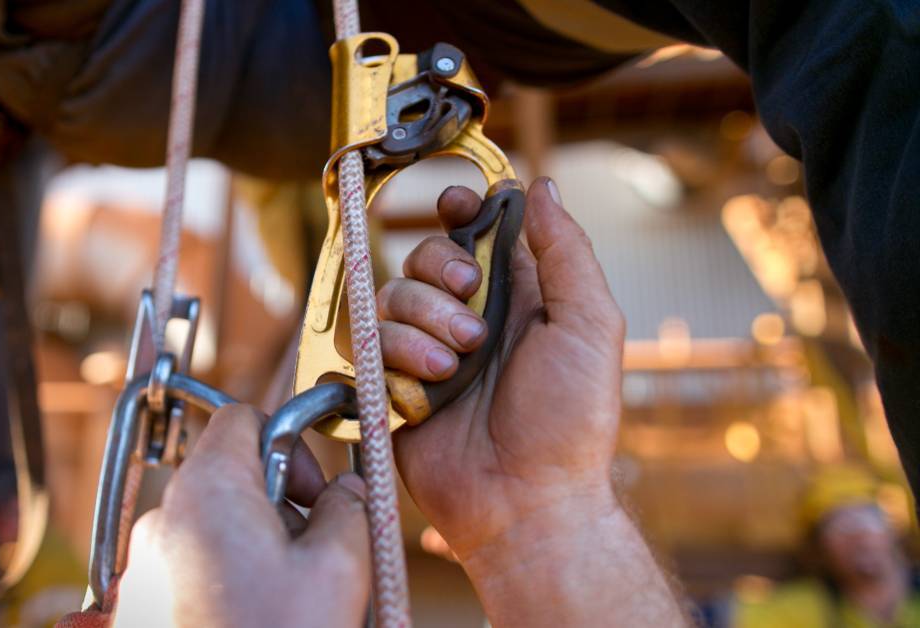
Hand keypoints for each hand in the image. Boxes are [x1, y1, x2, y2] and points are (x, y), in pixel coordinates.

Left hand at [113, 405, 370, 627]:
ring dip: (255, 548)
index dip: (289, 442)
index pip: (241, 418)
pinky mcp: (139, 607)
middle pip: (230, 477)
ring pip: (213, 527)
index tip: (315, 493)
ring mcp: (144, 565)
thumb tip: (348, 489)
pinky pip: (191, 570)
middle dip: (279, 506)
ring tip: (286, 601)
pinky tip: (254, 618)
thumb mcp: (339, 569)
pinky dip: (225, 580)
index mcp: (207, 489)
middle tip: (313, 556)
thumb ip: (349, 508)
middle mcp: (163, 518)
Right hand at [379, 178, 625, 560]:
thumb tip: (541, 187)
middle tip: (473, 307)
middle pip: (424, 256)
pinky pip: (370, 344)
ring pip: (392, 296)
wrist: (526, 501)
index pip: (476, 233)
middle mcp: (468, 319)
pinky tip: (429, 387)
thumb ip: (565, 252)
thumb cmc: (571, 422)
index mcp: (517, 297)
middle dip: (440, 272)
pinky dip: (397, 357)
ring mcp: (427, 353)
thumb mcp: (589, 326)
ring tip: (457, 364)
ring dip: (423, 321)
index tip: (457, 206)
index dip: (461, 211)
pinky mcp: (393, 387)